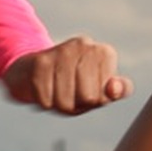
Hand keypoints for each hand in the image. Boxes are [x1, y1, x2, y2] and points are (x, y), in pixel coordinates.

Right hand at [2, 35, 133, 114]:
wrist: (32, 69)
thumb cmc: (74, 82)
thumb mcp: (101, 88)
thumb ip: (120, 90)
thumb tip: (115, 89)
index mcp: (104, 52)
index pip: (104, 96)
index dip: (94, 102)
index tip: (87, 90)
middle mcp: (84, 45)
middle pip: (88, 98)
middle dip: (78, 104)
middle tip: (70, 93)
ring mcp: (61, 51)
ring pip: (65, 102)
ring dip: (59, 105)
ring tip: (57, 90)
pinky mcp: (40, 61)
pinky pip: (46, 100)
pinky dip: (43, 102)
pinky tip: (44, 88)